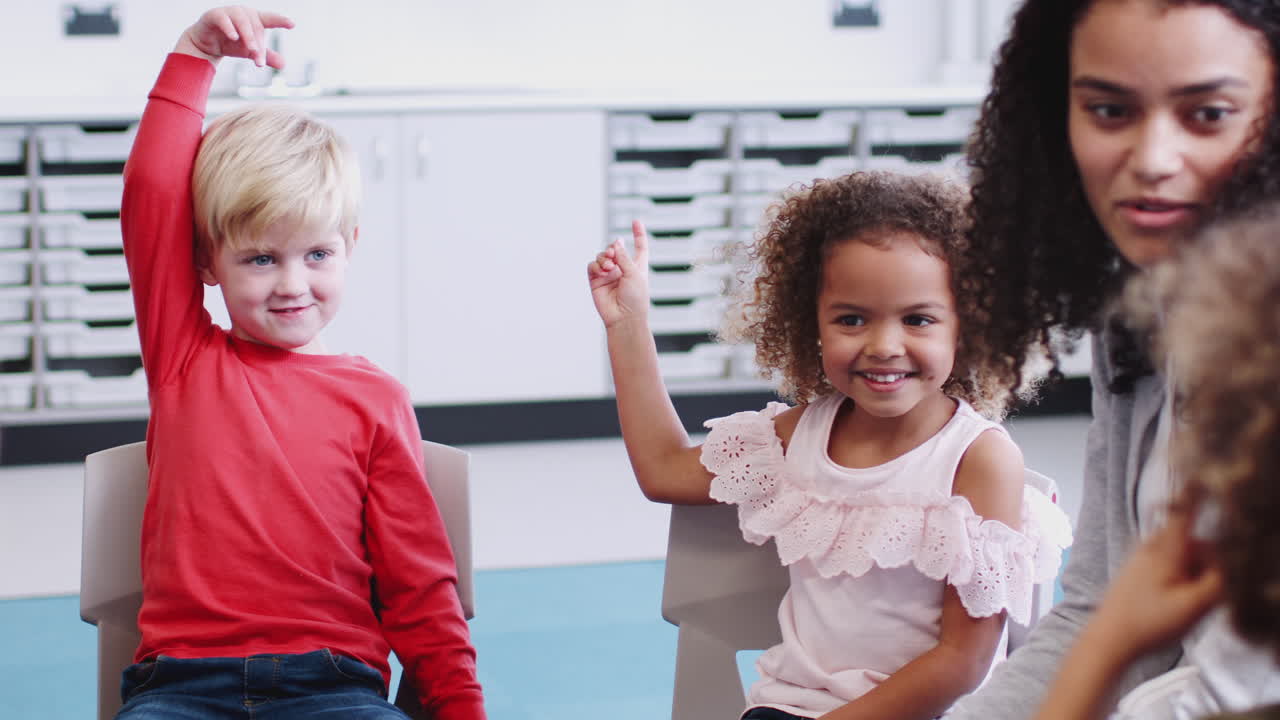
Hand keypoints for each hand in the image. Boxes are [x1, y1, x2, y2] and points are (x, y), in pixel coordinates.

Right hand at [176, 6, 293, 67]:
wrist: (206, 45)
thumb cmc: (231, 45)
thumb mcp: (250, 52)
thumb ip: (265, 56)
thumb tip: (283, 64)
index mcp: (254, 20)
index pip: (270, 19)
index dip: (280, 20)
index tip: (292, 24)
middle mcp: (243, 13)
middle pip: (256, 27)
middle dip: (259, 45)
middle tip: (260, 62)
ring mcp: (228, 12)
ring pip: (242, 22)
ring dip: (248, 37)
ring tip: (252, 50)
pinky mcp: (214, 15)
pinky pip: (223, 19)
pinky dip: (229, 27)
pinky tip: (234, 37)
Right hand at [588, 220, 651, 329]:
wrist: (624, 318)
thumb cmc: (635, 299)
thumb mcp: (634, 273)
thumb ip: (624, 256)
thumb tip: (616, 242)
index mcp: (637, 266)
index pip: (639, 246)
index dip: (638, 234)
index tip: (635, 221)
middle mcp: (622, 269)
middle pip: (615, 248)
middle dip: (613, 248)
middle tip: (614, 255)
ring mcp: (609, 275)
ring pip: (602, 256)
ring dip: (604, 258)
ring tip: (609, 267)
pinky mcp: (596, 281)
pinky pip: (592, 267)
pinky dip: (596, 266)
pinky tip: (602, 272)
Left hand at [1090, 507, 1222, 662]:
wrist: (1108, 639)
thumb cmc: (1148, 623)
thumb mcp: (1194, 605)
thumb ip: (1218, 581)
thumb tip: (1228, 563)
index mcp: (1166, 548)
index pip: (1187, 512)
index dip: (1199, 499)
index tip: (1206, 494)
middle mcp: (1150, 546)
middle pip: (1192, 540)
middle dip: (1206, 560)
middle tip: (1203, 588)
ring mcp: (1141, 558)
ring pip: (1181, 554)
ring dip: (1192, 572)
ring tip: (1185, 598)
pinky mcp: (1137, 571)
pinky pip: (1168, 565)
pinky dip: (1178, 577)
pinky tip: (1171, 600)